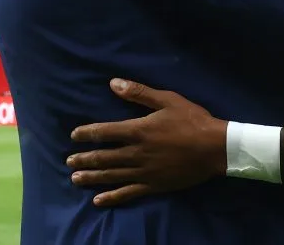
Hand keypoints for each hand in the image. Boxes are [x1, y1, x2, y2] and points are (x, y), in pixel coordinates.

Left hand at [67, 78, 226, 206]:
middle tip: (69, 161)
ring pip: (111, 175)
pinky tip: (99, 200)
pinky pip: (128, 193)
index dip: (87, 133)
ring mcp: (144, 171)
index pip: (104, 132)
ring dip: (91, 177)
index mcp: (138, 130)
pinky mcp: (153, 185)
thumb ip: (139, 93)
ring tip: (75, 178)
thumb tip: (113, 83)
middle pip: (103, 156)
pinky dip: (112, 197)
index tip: (74, 136)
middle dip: (84, 158)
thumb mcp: (167, 99)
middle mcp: (136, 152)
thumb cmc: (192, 120)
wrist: (214, 148)